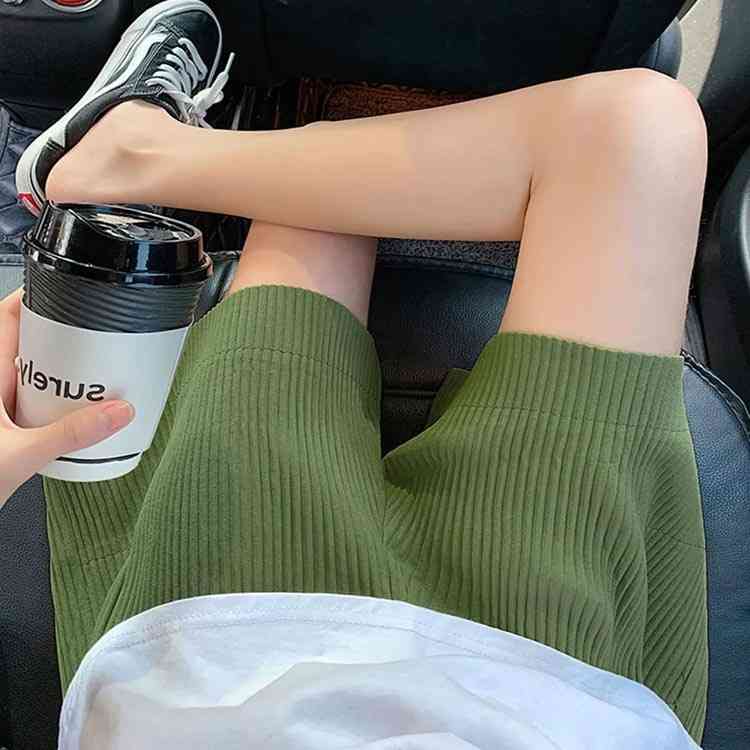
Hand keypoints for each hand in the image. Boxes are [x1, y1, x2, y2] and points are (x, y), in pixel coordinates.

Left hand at [0, 289, 133, 507]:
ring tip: (101, 367)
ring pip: (37, 370)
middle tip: (100, 332)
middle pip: (30, 341)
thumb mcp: (21, 456)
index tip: (67, 287)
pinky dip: (62, 395)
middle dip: (65, 333)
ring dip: (66, 367)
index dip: (34, 297)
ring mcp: (1, 406)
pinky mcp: (9, 425)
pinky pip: (40, 398)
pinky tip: (85, 405)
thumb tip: (119, 413)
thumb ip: (72, 434)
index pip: (6, 318)